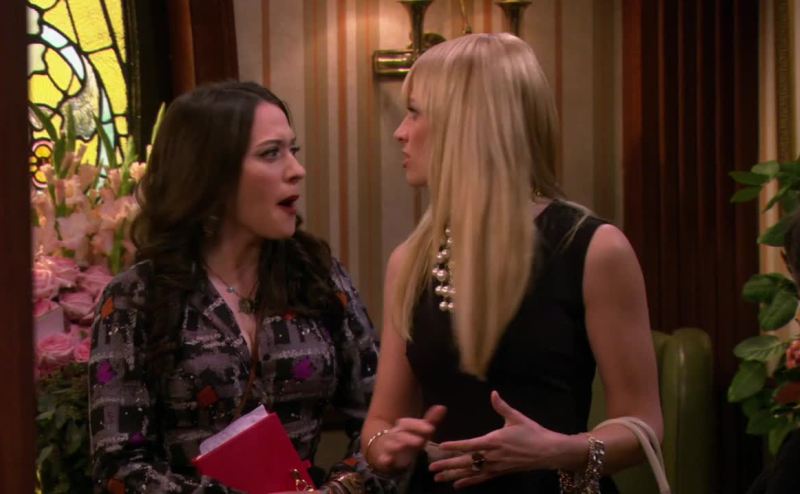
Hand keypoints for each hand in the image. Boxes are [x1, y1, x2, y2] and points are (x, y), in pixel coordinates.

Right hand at [368, 405, 446, 472]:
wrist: (390, 450)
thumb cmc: (410, 438)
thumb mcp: (422, 431)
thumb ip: (431, 420)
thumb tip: (443, 407)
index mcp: (403, 426)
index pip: (409, 423)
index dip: (419, 426)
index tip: (431, 429)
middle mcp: (395, 435)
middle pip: (400, 434)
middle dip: (409, 437)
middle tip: (421, 441)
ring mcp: (389, 447)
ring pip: (391, 445)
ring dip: (396, 445)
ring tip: (402, 446)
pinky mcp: (386, 459)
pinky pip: (384, 459)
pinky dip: (385, 459)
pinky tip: (388, 460)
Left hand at [429, 391, 570, 488]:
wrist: (548, 452)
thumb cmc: (532, 433)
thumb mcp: (517, 417)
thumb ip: (502, 406)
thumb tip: (493, 393)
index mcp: (494, 440)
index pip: (470, 444)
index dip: (455, 445)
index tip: (441, 446)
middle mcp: (492, 456)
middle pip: (466, 461)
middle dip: (447, 465)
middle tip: (431, 468)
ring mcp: (496, 466)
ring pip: (471, 472)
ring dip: (453, 475)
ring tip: (438, 478)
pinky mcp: (500, 472)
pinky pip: (481, 478)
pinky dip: (468, 482)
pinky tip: (457, 485)